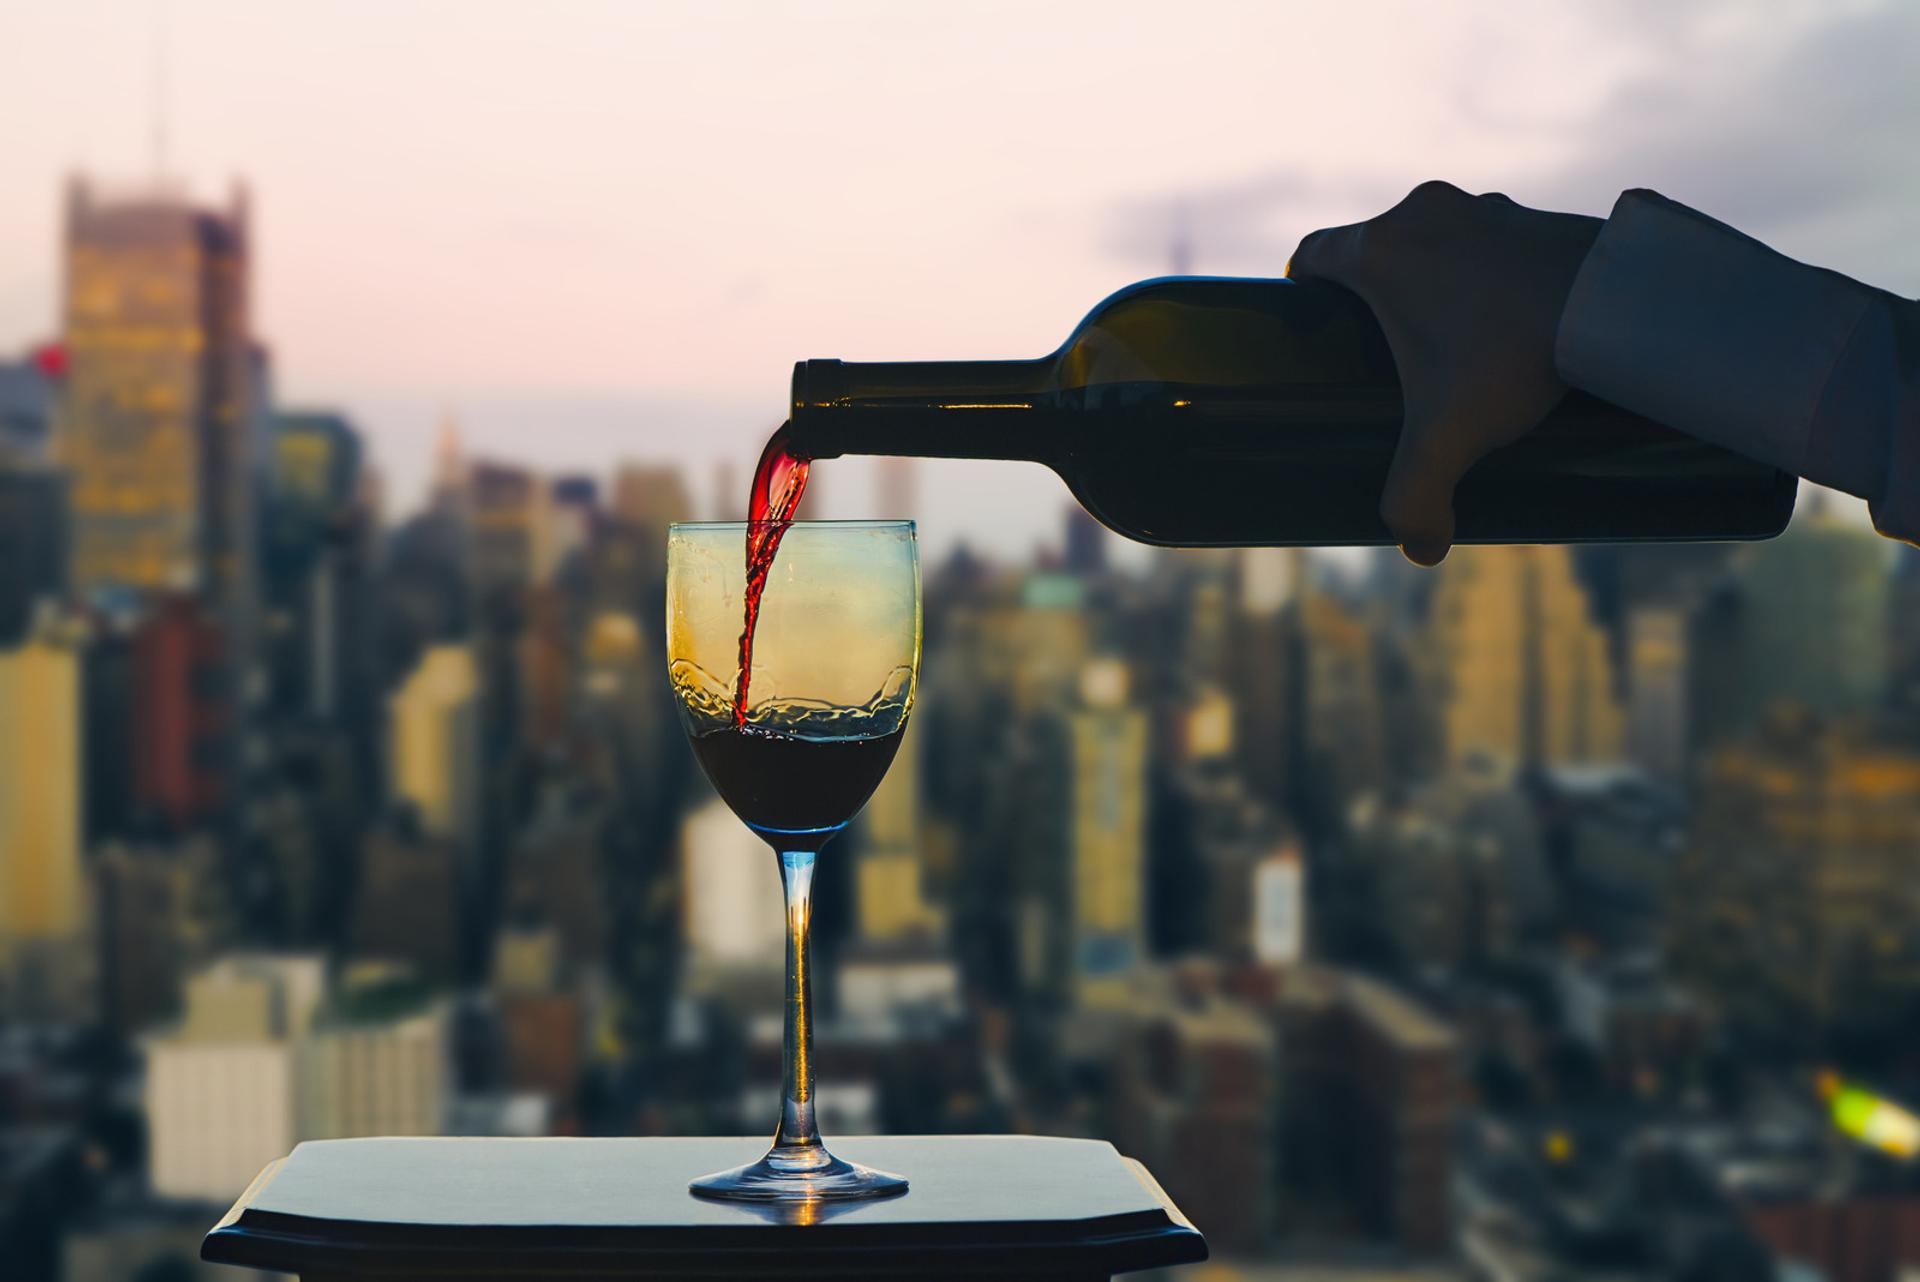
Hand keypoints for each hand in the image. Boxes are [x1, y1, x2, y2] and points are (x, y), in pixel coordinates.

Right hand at [1288, 181, 1601, 564]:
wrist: (1618, 300)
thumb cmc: (1516, 355)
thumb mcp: (1451, 435)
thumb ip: (1416, 495)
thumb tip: (1419, 549)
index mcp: (1380, 251)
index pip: (1313, 252)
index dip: (1304, 285)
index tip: (1314, 317)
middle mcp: (1427, 213)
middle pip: (1377, 246)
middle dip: (1378, 291)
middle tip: (1388, 344)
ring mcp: (1488, 206)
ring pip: (1441, 239)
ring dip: (1440, 277)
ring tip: (1458, 335)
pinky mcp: (1540, 215)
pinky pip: (1497, 240)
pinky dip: (1495, 271)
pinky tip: (1514, 314)